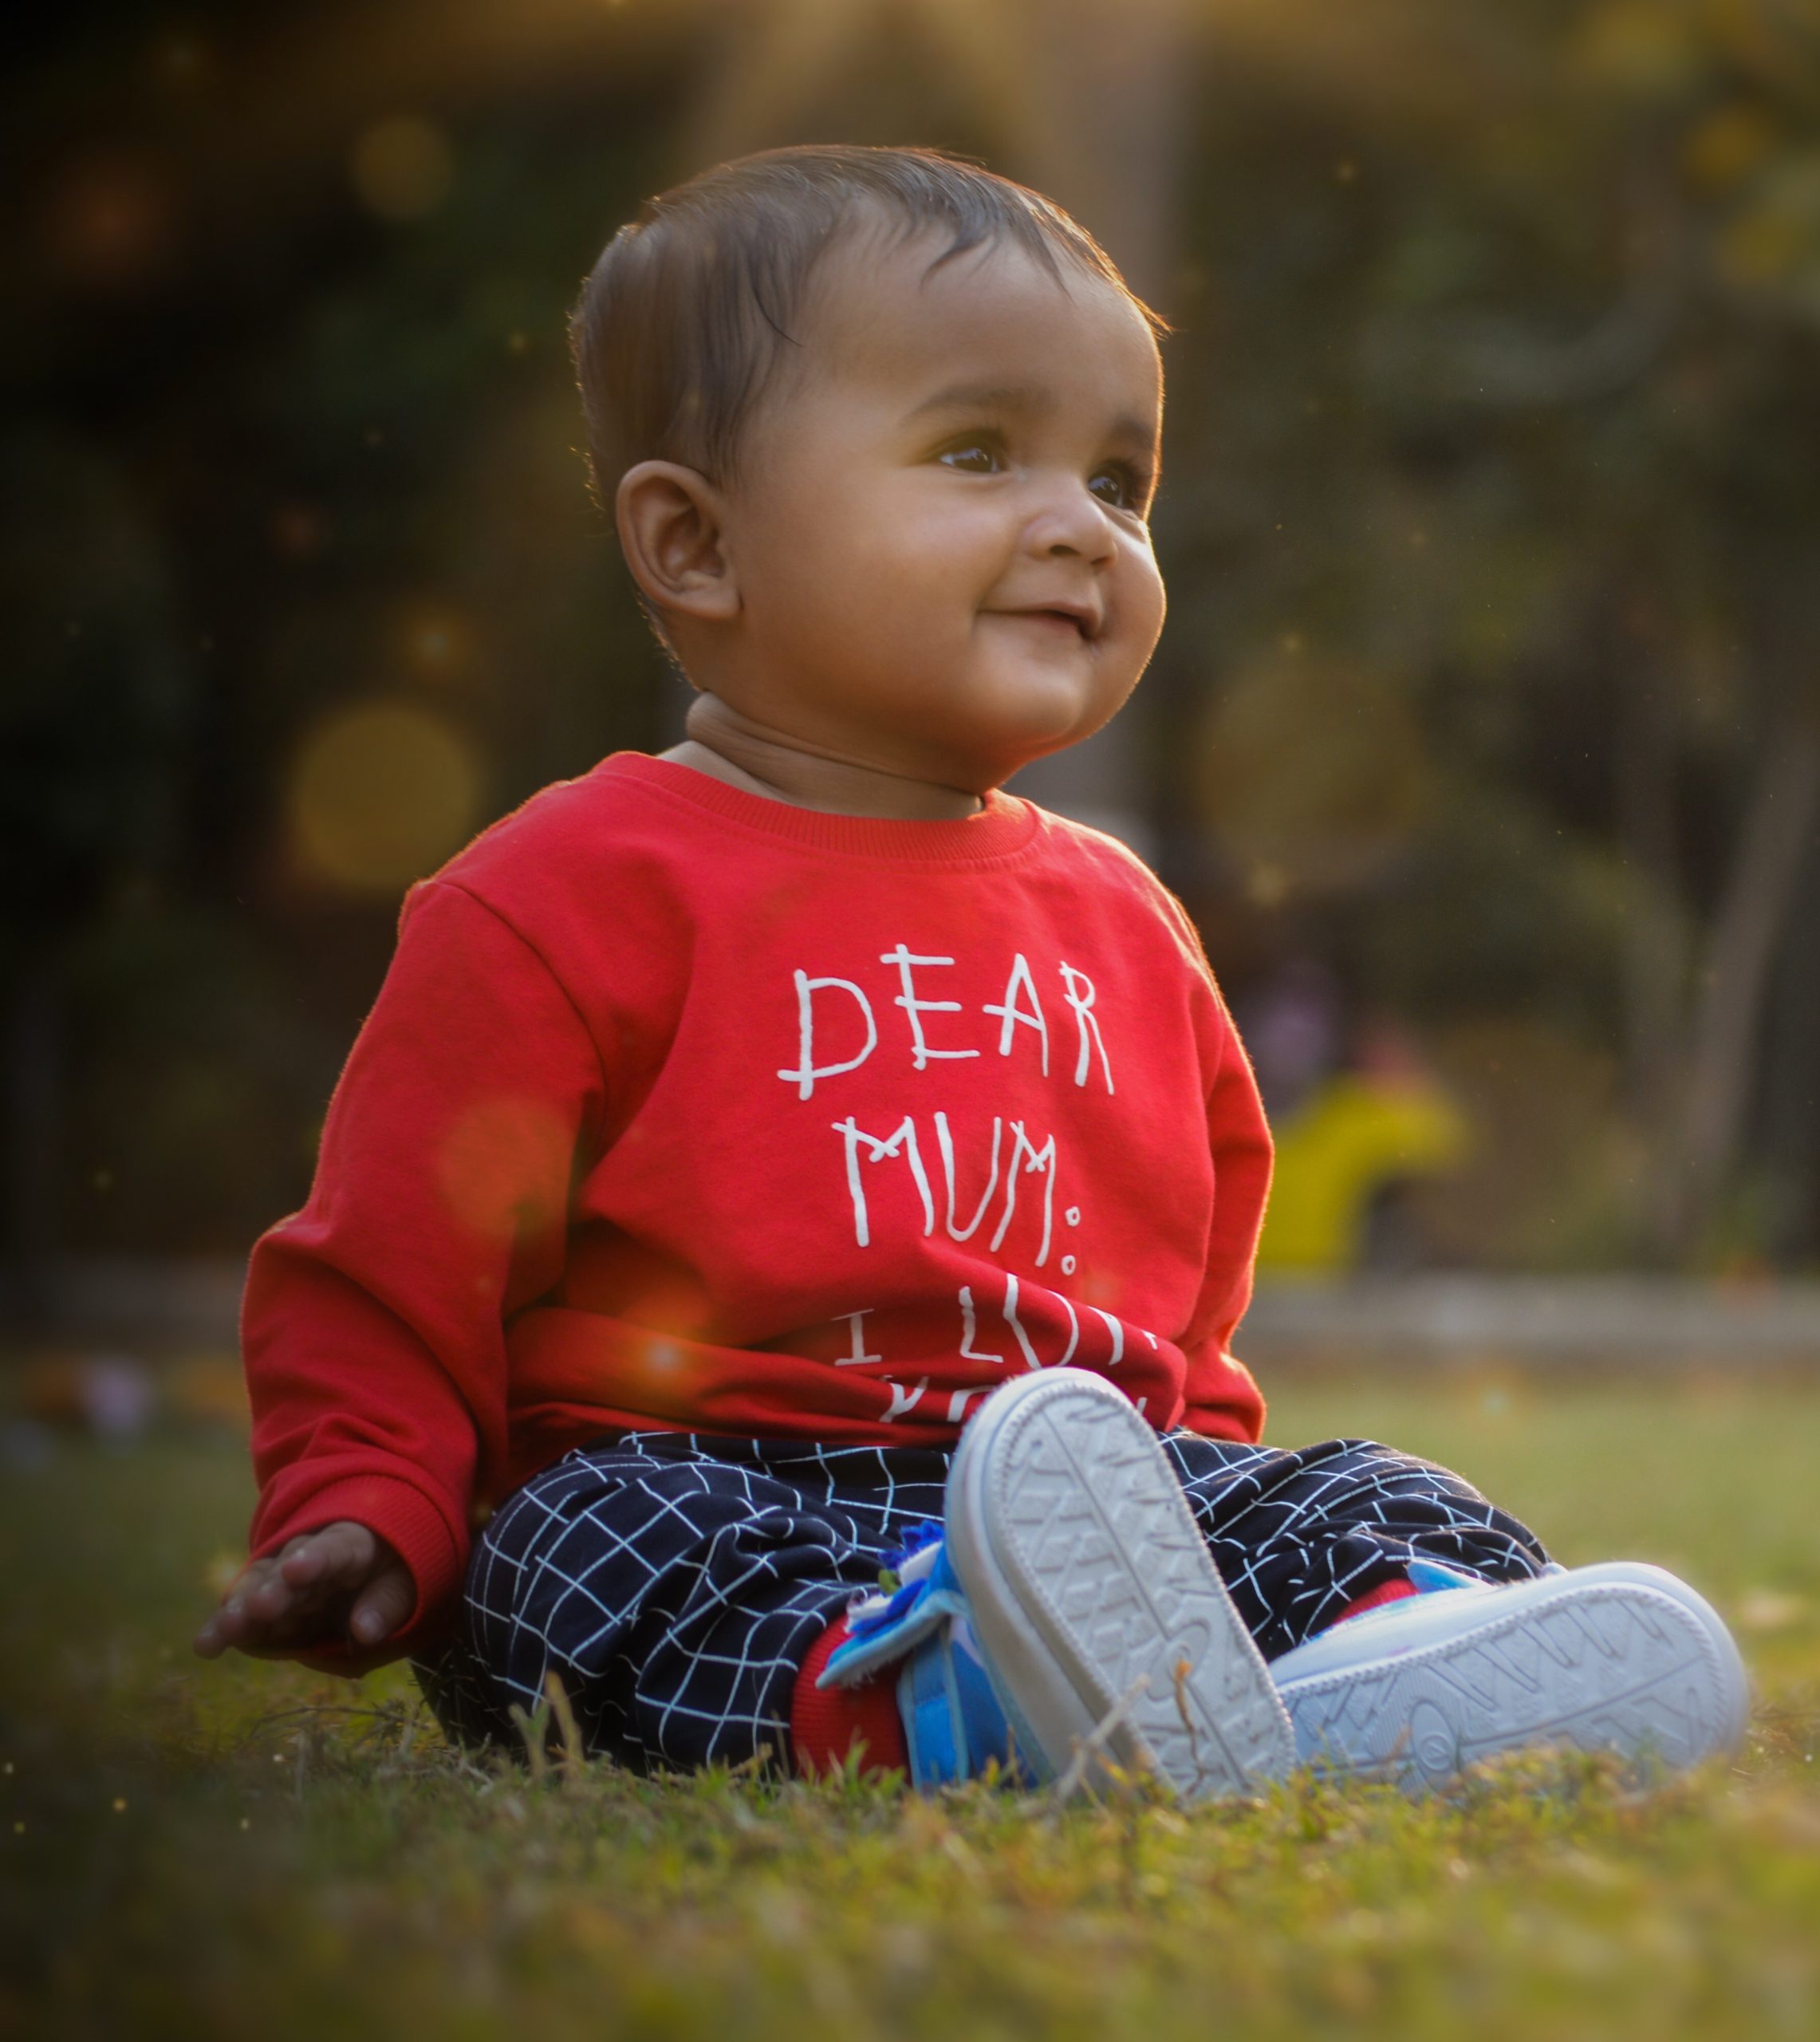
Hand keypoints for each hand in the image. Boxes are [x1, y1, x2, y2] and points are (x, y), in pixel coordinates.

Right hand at [193, 1521, 413, 1659]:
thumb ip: (386, 1604)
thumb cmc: (391, 1567)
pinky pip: (244, 1609)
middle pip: (288, 1567)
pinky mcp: (265, 1596)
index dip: (315, 1559)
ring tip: (225, 1631)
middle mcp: (310, 1553)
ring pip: (259, 1585)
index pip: (334, 1548)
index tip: (296, 1571)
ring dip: (242, 1607)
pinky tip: (206, 1646)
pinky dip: (225, 1626)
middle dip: (274, 1587)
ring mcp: (283, 1573)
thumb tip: (365, 1632)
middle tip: (260, 1607)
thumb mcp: (403, 1582)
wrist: (367, 1555)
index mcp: (351, 1542)